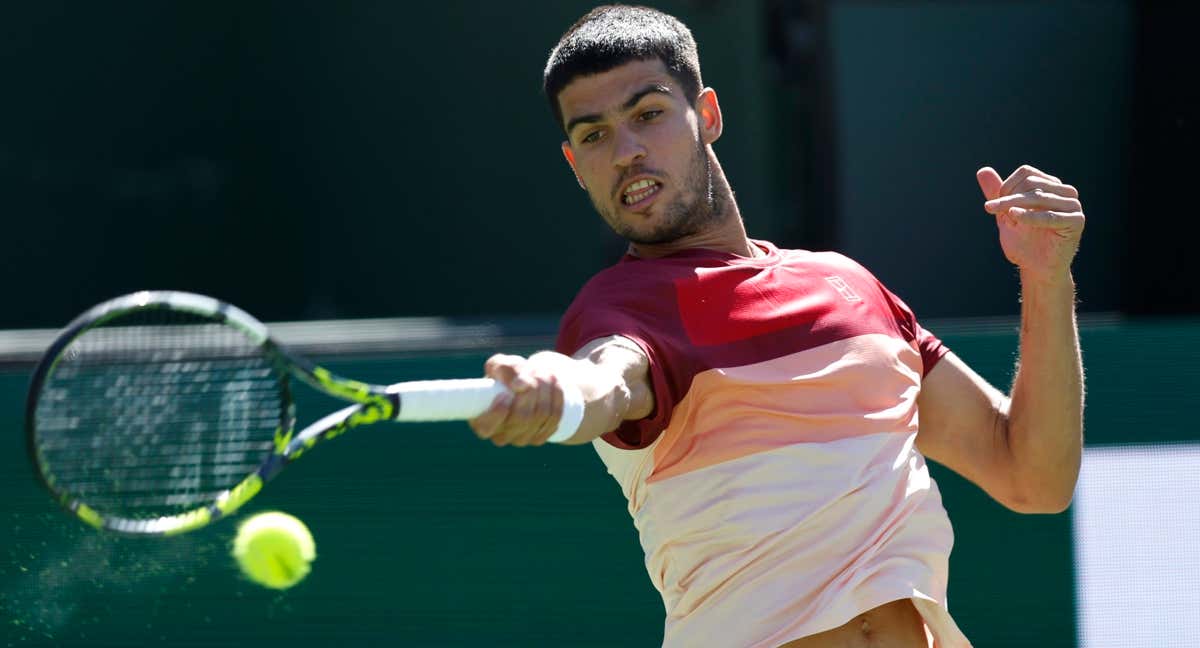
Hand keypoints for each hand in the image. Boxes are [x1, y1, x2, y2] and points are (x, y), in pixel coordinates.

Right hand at [468, 352, 568, 446]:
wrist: (526, 383)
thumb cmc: (506, 374)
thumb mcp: (501, 365)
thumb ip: (506, 370)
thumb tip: (521, 386)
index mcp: (481, 421)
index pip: (486, 427)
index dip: (497, 413)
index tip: (505, 394)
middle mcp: (499, 436)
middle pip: (521, 418)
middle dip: (531, 391)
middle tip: (534, 372)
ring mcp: (520, 439)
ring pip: (540, 415)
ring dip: (545, 390)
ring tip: (543, 373)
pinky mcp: (538, 438)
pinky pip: (554, 418)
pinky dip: (556, 398)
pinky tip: (553, 385)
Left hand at [976, 165, 1084, 283]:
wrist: (1036, 269)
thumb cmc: (1023, 242)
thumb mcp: (1005, 215)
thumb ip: (997, 193)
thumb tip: (982, 170)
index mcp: (1050, 186)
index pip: (1026, 173)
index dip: (1007, 185)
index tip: (993, 203)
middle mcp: (1065, 192)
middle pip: (1031, 183)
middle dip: (1007, 196)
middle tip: (990, 209)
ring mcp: (1073, 206)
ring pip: (1039, 196)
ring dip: (1014, 205)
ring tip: (1001, 215)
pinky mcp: (1076, 221)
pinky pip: (1051, 215)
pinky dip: (1030, 215)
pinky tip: (1014, 216)